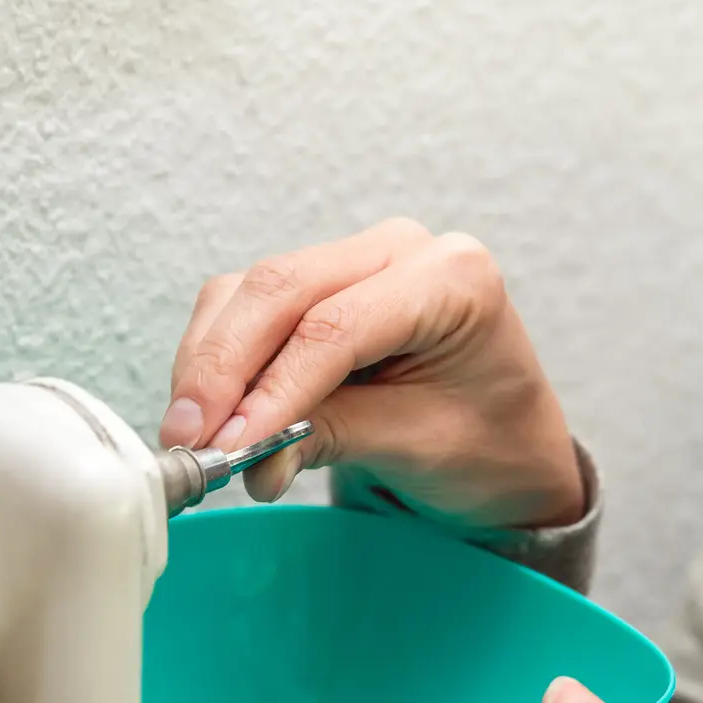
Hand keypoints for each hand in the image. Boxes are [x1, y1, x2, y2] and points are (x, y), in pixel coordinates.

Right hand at [162, 219, 585, 530]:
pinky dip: (220, 364)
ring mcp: (356, 263)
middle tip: (190, 440)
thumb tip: (241, 451)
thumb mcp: (418, 446)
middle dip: (222, 369)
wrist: (513, 452)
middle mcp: (399, 250)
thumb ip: (329, 436)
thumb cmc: (492, 446)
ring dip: (211, 366)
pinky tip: (217, 418)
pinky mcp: (320, 290)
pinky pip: (248, 312)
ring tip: (200, 442)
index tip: (229, 445)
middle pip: (279, 290)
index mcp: (451, 277)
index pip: (335, 324)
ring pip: (249, 295)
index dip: (272, 387)